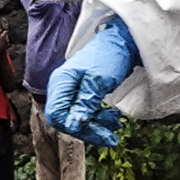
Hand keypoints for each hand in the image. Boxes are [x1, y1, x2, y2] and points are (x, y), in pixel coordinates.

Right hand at [42, 11, 139, 147]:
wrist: (122, 42)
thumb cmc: (110, 56)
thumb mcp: (99, 81)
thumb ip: (86, 103)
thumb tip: (75, 125)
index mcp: (62, 81)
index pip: (57, 113)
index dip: (73, 126)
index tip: (95, 132)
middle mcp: (62, 87)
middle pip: (66, 119)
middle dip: (88, 129)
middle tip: (110, 137)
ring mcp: (71, 91)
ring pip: (77, 118)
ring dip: (96, 125)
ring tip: (115, 125)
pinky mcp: (81, 93)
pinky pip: (85, 112)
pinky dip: (98, 119)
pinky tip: (112, 120)